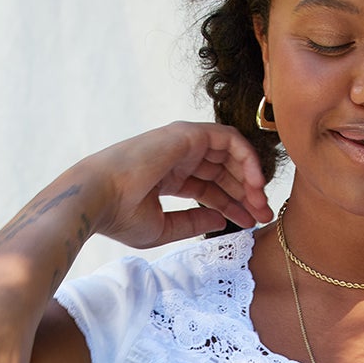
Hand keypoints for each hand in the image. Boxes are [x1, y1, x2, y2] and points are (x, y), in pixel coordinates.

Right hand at [84, 121, 272, 249]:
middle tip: (264, 216)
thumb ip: (194, 223)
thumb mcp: (164, 228)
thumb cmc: (121, 217)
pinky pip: (230, 140)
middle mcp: (178, 157)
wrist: (99, 199)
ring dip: (250, 178)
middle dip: (247, 194)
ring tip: (261, 204)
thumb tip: (222, 220)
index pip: (211, 189)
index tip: (250, 224)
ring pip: (231, 155)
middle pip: (225, 172)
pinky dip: (247, 159)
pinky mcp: (189, 134)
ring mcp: (184, 143)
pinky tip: (255, 184)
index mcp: (170, 177)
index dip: (233, 206)